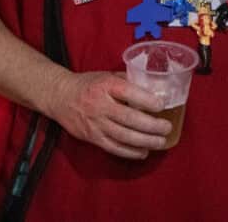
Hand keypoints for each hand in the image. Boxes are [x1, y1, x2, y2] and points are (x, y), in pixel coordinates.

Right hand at [44, 71, 171, 158]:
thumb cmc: (89, 84)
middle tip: (167, 127)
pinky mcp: (91, 137)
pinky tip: (143, 152)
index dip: (147, 100)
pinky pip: (113, 147)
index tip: (162, 105)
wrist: (60, 96)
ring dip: (145, 141)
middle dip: (151, 125)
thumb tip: (154, 88)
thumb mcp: (108, 75)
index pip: (129, 92)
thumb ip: (129, 81)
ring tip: (161, 142)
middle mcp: (100, 105)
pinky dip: (130, 152)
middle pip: (129, 118)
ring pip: (123, 136)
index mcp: (106, 86)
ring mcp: (95, 123)